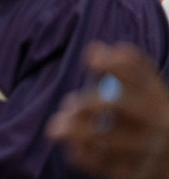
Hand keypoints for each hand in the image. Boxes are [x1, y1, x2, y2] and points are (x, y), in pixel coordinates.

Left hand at [47, 42, 168, 178]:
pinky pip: (103, 165)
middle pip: (118, 106)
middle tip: (68, 104)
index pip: (137, 75)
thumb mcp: (147, 88)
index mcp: (157, 97)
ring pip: (106, 138)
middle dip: (87, 103)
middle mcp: (157, 121)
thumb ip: (125, 66)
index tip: (89, 58)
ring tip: (57, 127)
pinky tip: (72, 146)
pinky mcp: (137, 173)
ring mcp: (148, 149)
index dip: (114, 65)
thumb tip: (94, 49)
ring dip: (75, 130)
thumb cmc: (150, 114)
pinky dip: (81, 154)